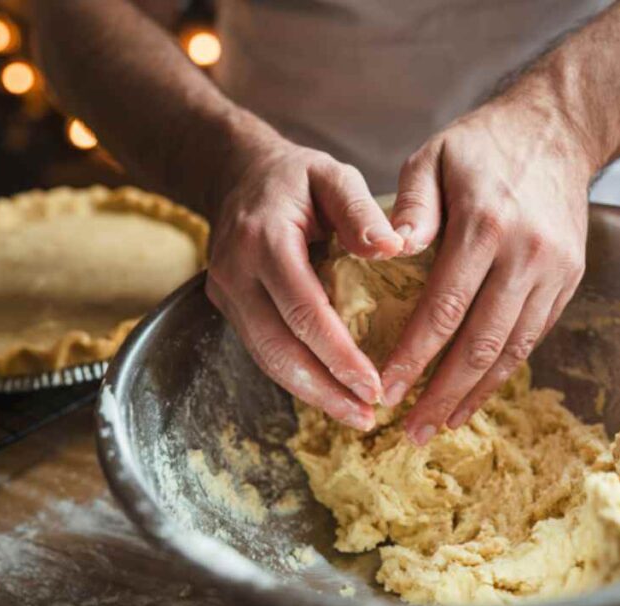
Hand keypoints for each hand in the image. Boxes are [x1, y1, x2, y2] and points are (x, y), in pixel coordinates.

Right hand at [206, 135, 403, 430]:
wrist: (238, 174)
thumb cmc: (296, 178)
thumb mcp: (332, 176)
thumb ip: (360, 210)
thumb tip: (394, 248)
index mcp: (264, 239)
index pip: (303, 310)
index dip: (338, 354)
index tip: (374, 385)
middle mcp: (236, 272)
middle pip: (279, 348)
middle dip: (324, 390)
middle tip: (366, 417)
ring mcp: (226, 294)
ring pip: (266, 359)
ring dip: (311, 393)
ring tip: (354, 416)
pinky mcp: (229, 308)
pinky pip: (263, 351)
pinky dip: (297, 377)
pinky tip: (331, 393)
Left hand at [381, 98, 595, 443]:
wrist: (559, 129)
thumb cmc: (481, 144)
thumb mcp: (432, 156)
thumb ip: (408, 206)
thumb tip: (386, 252)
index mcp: (485, 225)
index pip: (443, 308)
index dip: (413, 357)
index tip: (384, 390)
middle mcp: (526, 254)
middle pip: (481, 343)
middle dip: (442, 393)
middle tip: (409, 430)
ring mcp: (555, 271)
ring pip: (513, 350)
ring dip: (474, 395)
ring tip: (439, 426)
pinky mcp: (569, 280)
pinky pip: (534, 337)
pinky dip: (503, 373)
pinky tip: (475, 394)